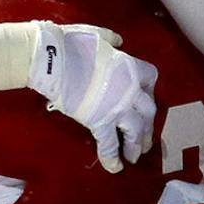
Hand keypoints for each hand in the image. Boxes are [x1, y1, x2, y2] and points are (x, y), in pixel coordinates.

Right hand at [0, 21, 158, 173]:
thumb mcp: (97, 35)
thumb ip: (111, 40)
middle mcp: (130, 89)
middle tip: (146, 138)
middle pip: (149, 111)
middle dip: (148, 126)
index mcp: (131, 67)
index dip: (150, 90)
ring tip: (136, 156)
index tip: (147, 97)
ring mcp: (117, 107)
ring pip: (136, 130)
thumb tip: (118, 41)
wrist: (52, 59)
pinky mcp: (100, 122)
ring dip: (137, 144)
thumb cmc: (71, 44)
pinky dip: (112, 157)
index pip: (151, 79)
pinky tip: (115, 168)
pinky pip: (109, 144)